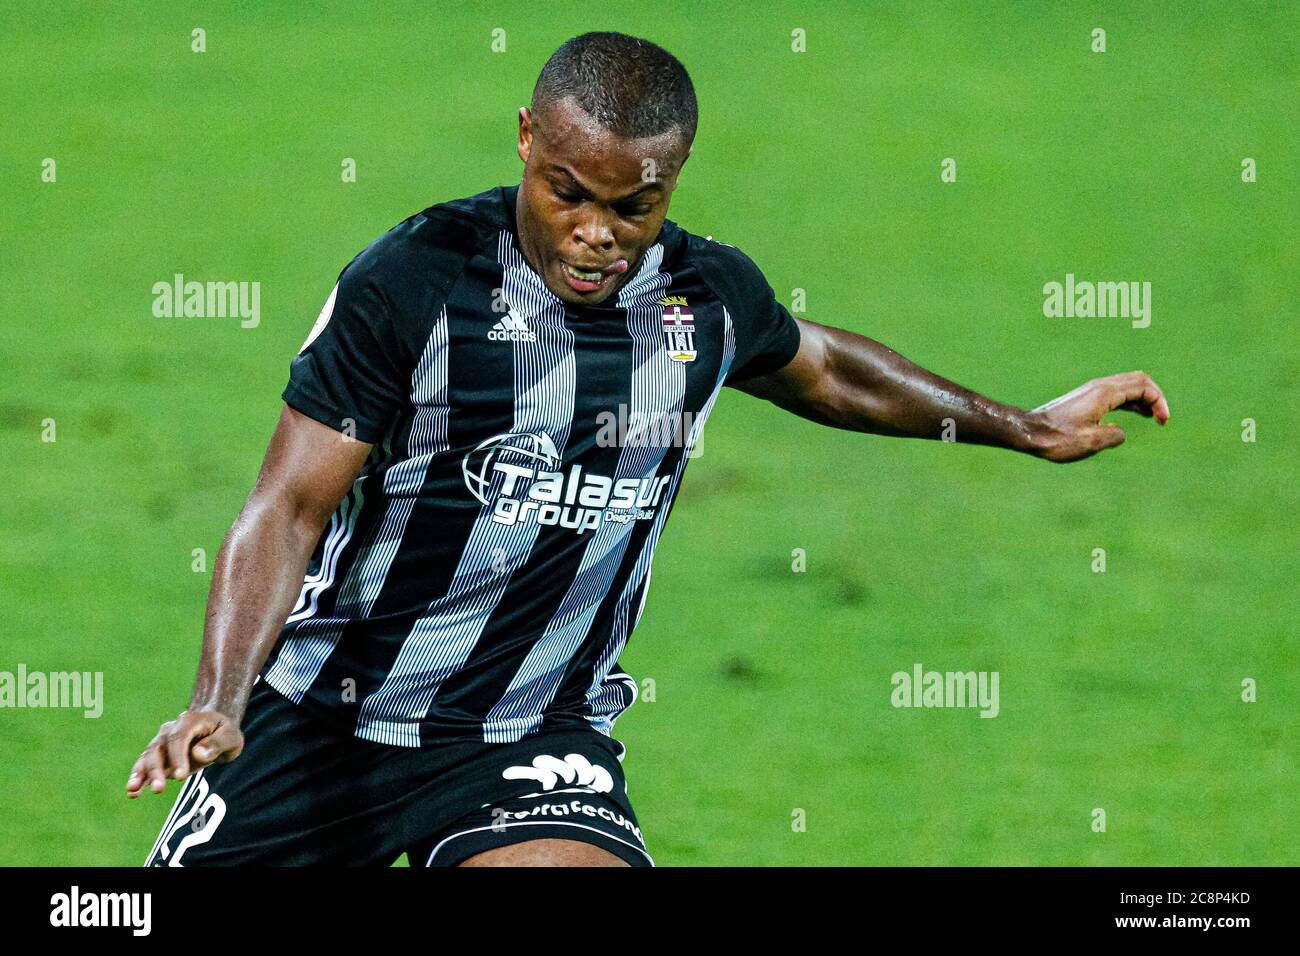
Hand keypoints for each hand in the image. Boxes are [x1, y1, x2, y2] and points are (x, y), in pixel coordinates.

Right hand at [126, 710, 243, 797]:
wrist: (216, 731)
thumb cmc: (225, 734)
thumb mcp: (231, 737)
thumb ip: (217, 743)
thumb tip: (197, 753)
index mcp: (189, 721)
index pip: (178, 738)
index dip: (177, 757)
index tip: (180, 777)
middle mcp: (170, 730)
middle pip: (158, 748)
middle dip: (156, 769)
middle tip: (159, 789)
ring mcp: (161, 743)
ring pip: (147, 757)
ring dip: (140, 774)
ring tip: (133, 790)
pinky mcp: (158, 758)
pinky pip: (145, 766)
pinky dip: (138, 778)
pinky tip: (132, 792)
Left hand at [1027, 371, 1169, 462]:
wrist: (1029, 433)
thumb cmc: (1057, 439)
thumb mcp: (1091, 442)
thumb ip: (1115, 436)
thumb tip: (1120, 432)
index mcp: (1104, 394)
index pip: (1143, 387)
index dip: (1159, 402)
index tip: (1162, 422)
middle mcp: (1099, 387)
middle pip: (1138, 380)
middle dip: (1155, 396)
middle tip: (1161, 419)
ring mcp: (1092, 391)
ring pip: (1127, 386)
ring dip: (1144, 399)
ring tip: (1154, 418)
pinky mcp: (1086, 399)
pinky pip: (1116, 394)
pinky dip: (1131, 401)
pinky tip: (1136, 414)